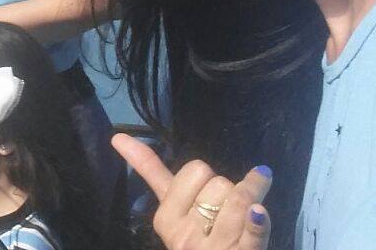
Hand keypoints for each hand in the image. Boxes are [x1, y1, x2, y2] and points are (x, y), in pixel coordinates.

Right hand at [111, 134, 271, 248]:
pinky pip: (253, 231)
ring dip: (250, 198)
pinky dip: (258, 220)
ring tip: (248, 214)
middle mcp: (185, 234)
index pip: (192, 172)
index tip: (196, 192)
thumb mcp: (171, 213)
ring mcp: (213, 247)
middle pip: (218, 182)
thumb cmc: (193, 240)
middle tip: (221, 214)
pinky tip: (258, 212)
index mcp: (166, 218)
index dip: (202, 177)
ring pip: (238, 198)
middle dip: (226, 190)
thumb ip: (152, 173)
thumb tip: (117, 136)